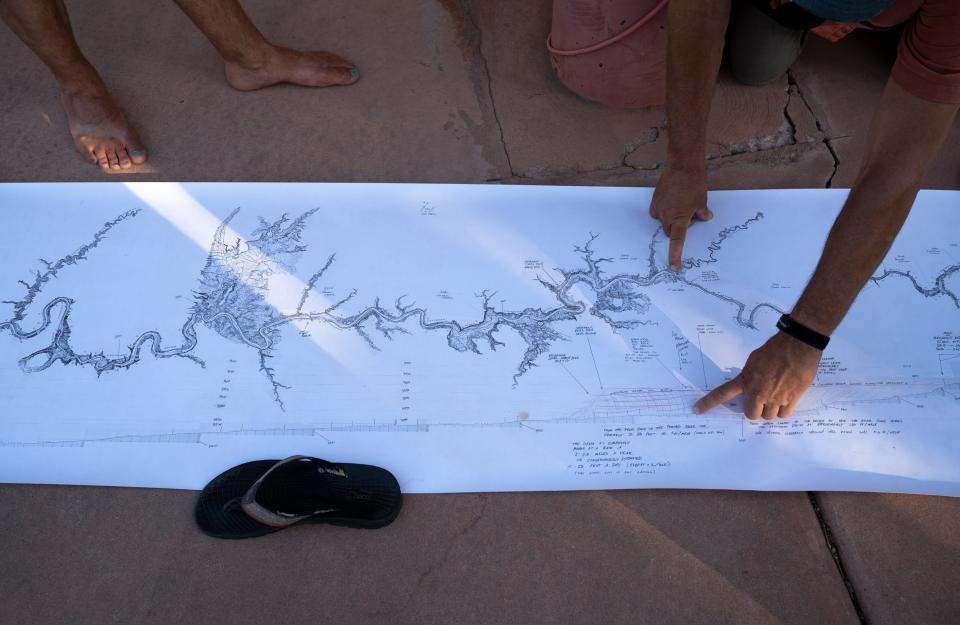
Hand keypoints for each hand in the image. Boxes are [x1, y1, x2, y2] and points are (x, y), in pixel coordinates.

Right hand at [649, 165, 712, 270]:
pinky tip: (673, 200)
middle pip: (671, 231)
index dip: (675, 255)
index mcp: (679, 219)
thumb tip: (705, 217)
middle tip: (691, 214)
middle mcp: (666, 216)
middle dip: (679, 227)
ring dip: (673, 218)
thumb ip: (702, 213)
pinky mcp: (654, 201)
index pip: (677, 242)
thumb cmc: (694, 184)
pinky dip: (666, 211)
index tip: (674, 267)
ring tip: (683, 202)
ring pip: (665, 221)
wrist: (682, 166)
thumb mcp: (702, 201)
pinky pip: (658, 212)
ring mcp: (659, 208)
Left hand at [694, 331, 821, 418]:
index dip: (708, 403)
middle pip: (751, 414)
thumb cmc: (776, 349)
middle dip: (755, 410)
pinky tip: (785, 399)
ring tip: (775, 397)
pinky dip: (783, 410)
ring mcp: (775, 397)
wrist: (798, 345)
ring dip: (770, 410)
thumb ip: (749, 375)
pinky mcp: (792, 399)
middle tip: (760, 401)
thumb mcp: (754, 361)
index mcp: (746, 380)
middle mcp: (759, 392)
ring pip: (768, 416)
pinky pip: (784, 414)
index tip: (697, 409)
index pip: (722, 394)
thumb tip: (751, 384)